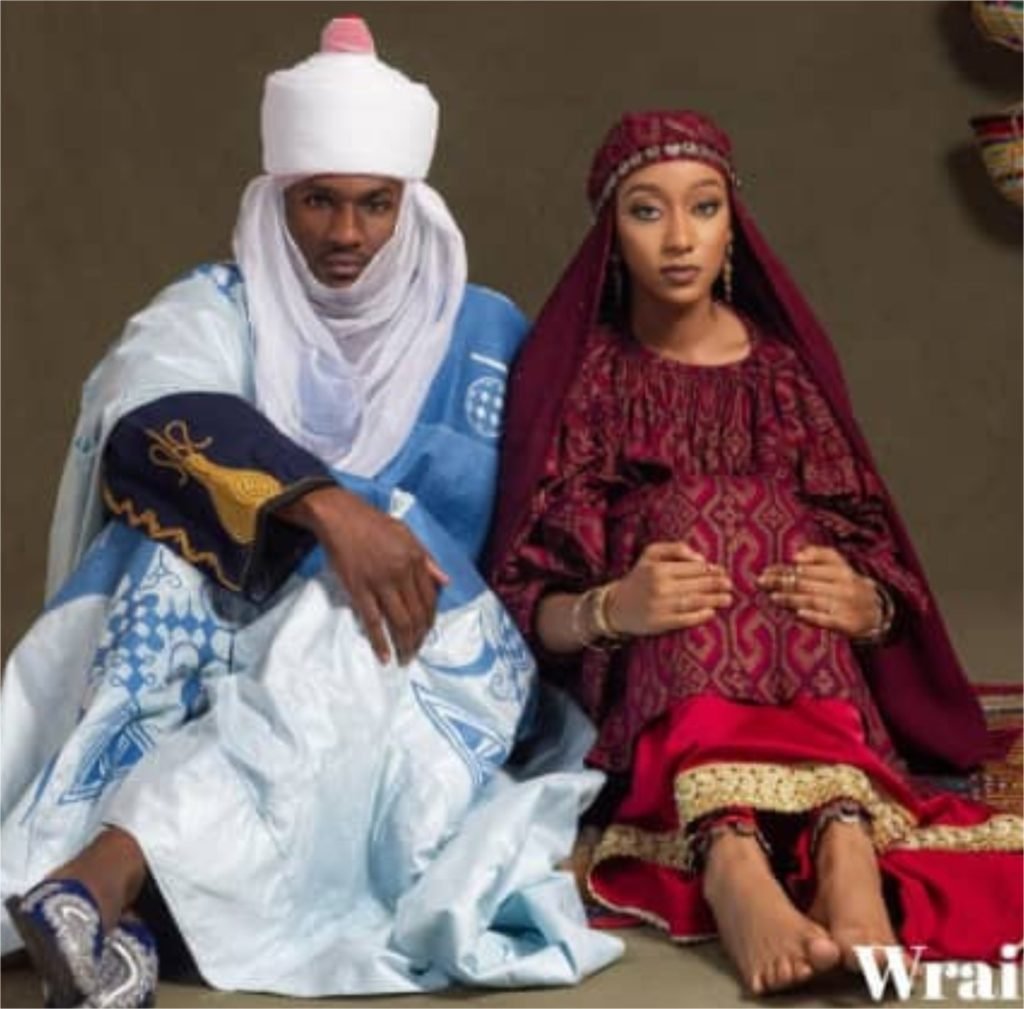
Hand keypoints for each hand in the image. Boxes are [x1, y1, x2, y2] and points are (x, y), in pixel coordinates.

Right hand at [279, 485, 447, 664]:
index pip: (430, 598)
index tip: (427, 632)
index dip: (430, 619)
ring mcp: (380, 582)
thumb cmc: (373, 523)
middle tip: (416, 652)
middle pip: (417, 614)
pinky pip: (372, 621)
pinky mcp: (358, 589)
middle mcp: (401, 573)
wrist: (340, 516)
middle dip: (419, 637)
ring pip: (399, 621)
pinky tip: (384, 655)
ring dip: (404, 644)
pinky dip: (379, 641)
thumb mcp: (407, 534)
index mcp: (415, 559)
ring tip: (405, 658)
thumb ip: (427, 559)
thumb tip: (446, 581)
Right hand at [607, 541, 732, 636]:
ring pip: (693, 601)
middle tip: (729, 585)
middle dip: (716, 584)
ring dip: (713, 600)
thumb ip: (674, 549)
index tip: (722, 571)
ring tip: (727, 599)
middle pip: (695, 585)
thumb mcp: (650, 555)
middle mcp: (660, 587)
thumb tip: (700, 558)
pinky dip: (699, 616)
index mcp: (658, 569)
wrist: (615, 606)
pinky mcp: (660, 623)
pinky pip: (684, 619)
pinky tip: (711, 613)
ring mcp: (660, 606)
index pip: (691, 568)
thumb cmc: (638, 578)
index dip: (710, 570)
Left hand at [757, 545, 880, 637]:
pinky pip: (828, 619)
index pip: (807, 569)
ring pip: (814, 600)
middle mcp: (844, 586)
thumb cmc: (848, 585)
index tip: (765, 571)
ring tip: (773, 596)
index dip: (784, 569)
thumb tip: (795, 555)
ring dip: (792, 598)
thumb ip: (819, 555)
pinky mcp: (848, 624)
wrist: (877, 612)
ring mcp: (846, 606)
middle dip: (782, 582)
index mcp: (841, 570)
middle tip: (762, 583)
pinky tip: (798, 613)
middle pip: (807, 583)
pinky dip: (813, 616)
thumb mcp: (839, 565)